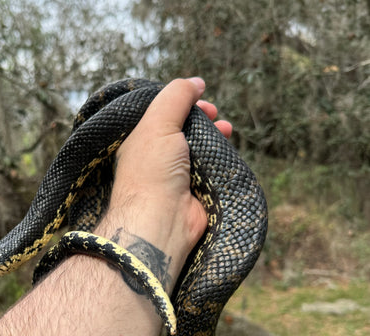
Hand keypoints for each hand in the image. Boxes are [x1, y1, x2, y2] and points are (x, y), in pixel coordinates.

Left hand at [99, 78, 231, 287]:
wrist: (161, 219)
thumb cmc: (152, 170)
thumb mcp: (158, 122)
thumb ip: (175, 96)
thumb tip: (196, 83)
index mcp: (141, 141)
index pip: (162, 114)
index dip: (181, 102)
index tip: (199, 97)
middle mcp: (158, 158)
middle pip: (184, 130)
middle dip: (201, 118)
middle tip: (213, 114)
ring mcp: (177, 175)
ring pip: (200, 148)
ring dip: (215, 135)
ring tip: (226, 129)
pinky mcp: (196, 191)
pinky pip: (212, 168)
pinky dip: (221, 156)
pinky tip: (228, 148)